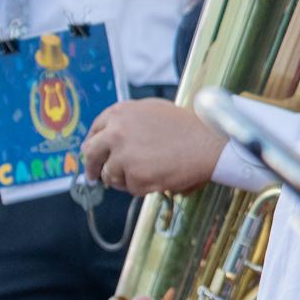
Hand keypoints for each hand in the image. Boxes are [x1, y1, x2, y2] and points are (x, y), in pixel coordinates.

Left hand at [82, 99, 227, 195]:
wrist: (208, 143)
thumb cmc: (187, 127)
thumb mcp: (152, 111)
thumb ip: (127, 121)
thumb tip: (108, 136)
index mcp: (120, 112)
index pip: (94, 131)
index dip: (93, 145)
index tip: (93, 154)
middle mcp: (115, 132)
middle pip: (91, 154)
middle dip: (93, 167)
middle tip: (96, 176)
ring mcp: (123, 156)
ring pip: (110, 176)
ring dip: (123, 179)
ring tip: (146, 172)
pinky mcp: (134, 176)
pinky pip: (130, 188)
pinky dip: (142, 187)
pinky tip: (158, 176)